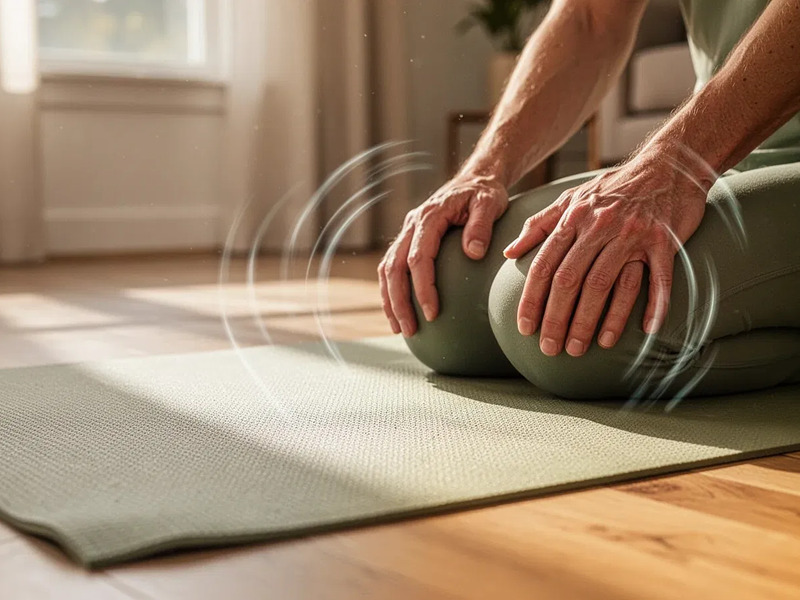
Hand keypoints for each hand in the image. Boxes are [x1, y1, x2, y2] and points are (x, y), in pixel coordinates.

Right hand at [379, 175, 508, 336]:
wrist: (475, 179)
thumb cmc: (485, 194)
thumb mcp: (490, 203)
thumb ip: (481, 226)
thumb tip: (473, 253)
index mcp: (429, 216)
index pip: (418, 257)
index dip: (422, 287)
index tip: (432, 313)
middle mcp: (411, 225)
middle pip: (394, 268)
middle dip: (399, 302)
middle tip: (410, 330)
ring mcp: (406, 233)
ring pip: (387, 270)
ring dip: (390, 300)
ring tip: (399, 328)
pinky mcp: (407, 241)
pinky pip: (390, 268)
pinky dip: (390, 291)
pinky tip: (398, 313)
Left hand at [503, 154, 707, 356]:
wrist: (668, 164)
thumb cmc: (615, 187)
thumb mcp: (571, 199)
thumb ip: (538, 225)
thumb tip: (509, 252)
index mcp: (573, 219)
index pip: (545, 266)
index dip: (532, 299)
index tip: (524, 327)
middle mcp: (599, 227)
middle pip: (570, 280)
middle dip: (556, 318)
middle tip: (550, 348)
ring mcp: (632, 234)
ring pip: (606, 284)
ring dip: (592, 320)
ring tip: (581, 348)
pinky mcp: (663, 240)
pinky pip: (657, 278)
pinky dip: (653, 305)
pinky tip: (645, 331)